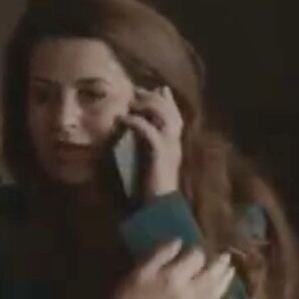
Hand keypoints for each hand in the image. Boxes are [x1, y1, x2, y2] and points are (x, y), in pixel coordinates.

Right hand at [101, 240, 237, 298]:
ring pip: (216, 293)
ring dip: (226, 281)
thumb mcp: (141, 269)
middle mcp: (187, 293)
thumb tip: (180, 242)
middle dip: (219, 264)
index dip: (198, 251)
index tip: (194, 250)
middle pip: (211, 275)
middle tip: (226, 256)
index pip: (196, 258)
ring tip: (231, 271)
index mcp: (174, 277)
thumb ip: (161, 254)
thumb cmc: (129, 295)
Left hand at [120, 85, 183, 199]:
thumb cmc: (151, 187)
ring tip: (129, 104)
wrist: (159, 207)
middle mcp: (175, 141)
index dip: (162, 98)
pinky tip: (123, 120)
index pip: (173, 112)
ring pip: (163, 114)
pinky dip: (136, 122)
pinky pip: (149, 130)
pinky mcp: (160, 153)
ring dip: (145, 104)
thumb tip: (134, 126)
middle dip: (151, 96)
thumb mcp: (148, 159)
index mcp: (174, 142)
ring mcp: (170, 146)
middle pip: (169, 108)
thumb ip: (145, 143)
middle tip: (133, 93)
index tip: (143, 91)